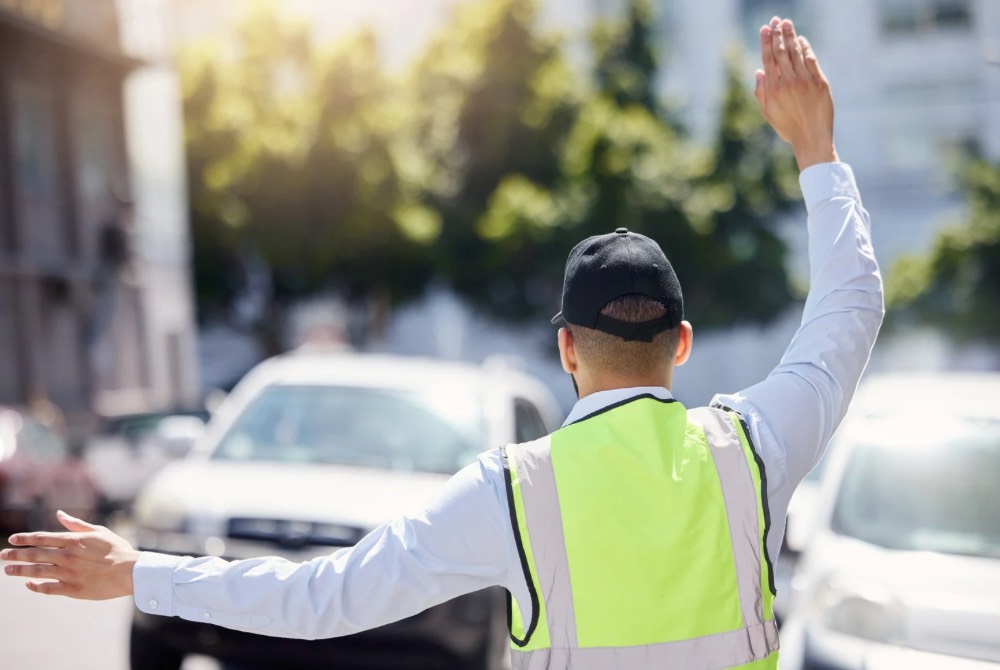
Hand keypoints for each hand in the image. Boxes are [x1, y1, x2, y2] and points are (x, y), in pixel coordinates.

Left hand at [2, 510, 138, 599]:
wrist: (130, 572)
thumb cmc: (117, 549)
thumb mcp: (98, 531)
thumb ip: (76, 524)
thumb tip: (59, 514)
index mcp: (73, 541)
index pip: (41, 538)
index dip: (24, 539)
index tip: (12, 540)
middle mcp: (66, 556)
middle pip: (34, 555)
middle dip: (16, 555)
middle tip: (3, 556)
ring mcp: (68, 574)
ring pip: (37, 572)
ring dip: (20, 571)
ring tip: (8, 570)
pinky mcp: (72, 589)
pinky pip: (48, 588)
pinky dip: (35, 587)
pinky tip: (28, 585)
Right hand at [754, 17, 837, 170]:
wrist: (811, 137)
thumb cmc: (788, 127)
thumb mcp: (768, 112)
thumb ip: (761, 92)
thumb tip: (758, 71)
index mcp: (773, 89)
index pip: (769, 59)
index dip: (767, 42)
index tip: (765, 29)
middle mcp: (788, 82)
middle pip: (782, 52)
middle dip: (778, 34)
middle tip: (776, 20)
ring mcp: (805, 81)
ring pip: (796, 53)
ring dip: (791, 36)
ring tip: (787, 24)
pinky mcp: (819, 82)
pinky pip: (811, 60)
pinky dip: (806, 49)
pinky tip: (801, 40)